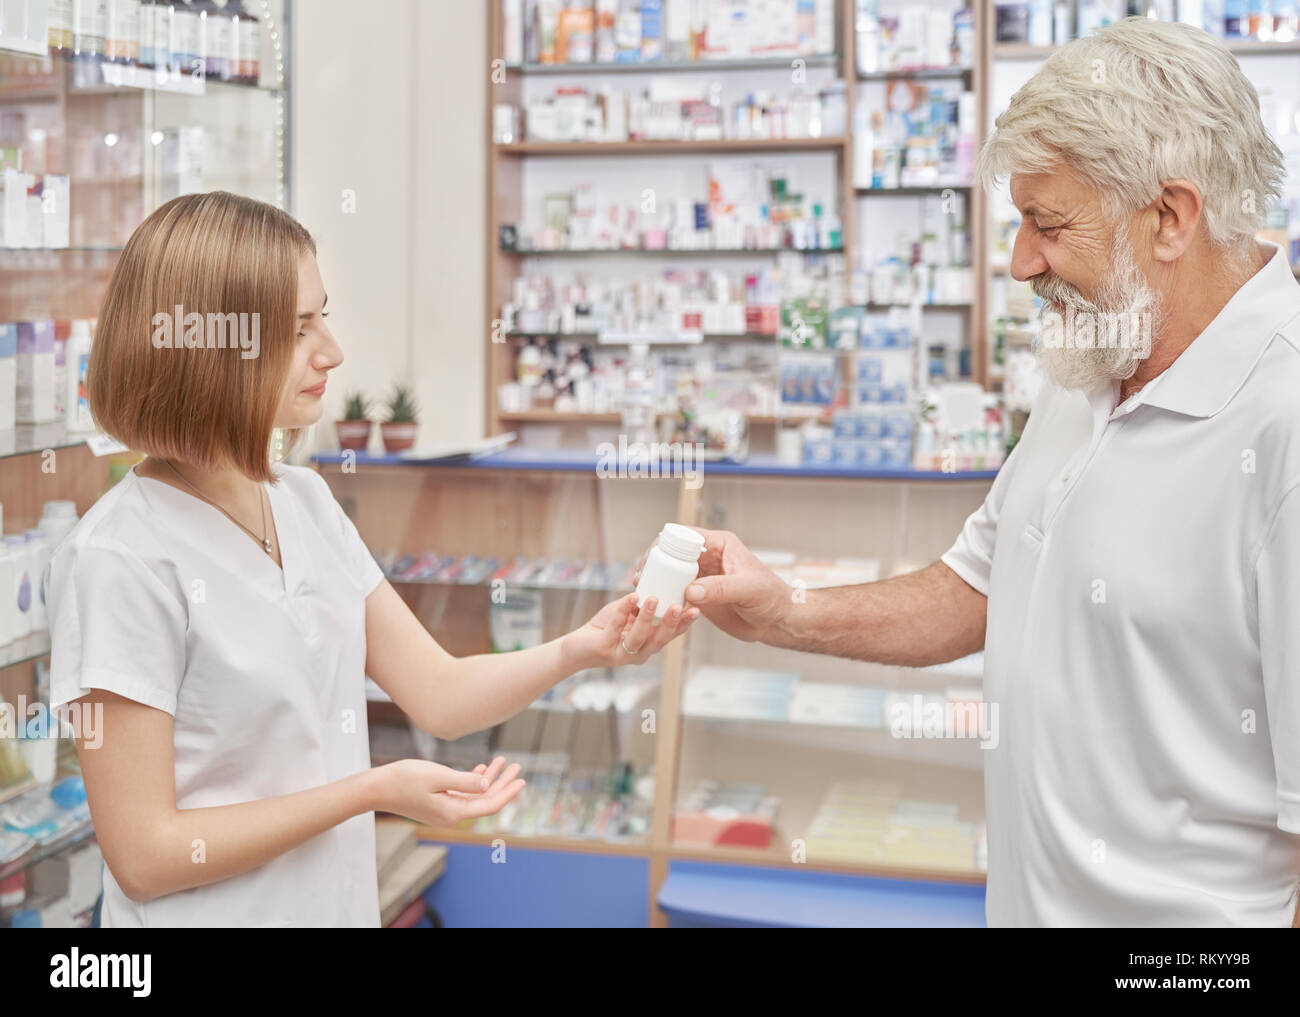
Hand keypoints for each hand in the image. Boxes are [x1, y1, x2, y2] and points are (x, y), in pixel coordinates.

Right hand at [374, 756, 524, 826]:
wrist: (377, 788)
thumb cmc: (405, 779)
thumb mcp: (438, 776)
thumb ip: (465, 782)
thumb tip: (488, 785)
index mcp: (454, 813)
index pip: (489, 805)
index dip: (508, 792)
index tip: (522, 780)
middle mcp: (451, 816)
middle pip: (485, 801)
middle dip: (502, 783)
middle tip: (517, 766)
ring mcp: (444, 811)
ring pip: (475, 796)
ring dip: (490, 780)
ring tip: (504, 763)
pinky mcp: (437, 804)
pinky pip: (463, 795)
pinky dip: (474, 782)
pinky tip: (482, 769)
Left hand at [561, 591, 698, 669]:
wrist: (576, 647)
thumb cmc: (605, 628)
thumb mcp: (627, 614)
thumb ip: (641, 605)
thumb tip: (655, 585)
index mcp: (649, 644)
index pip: (671, 635)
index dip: (684, 624)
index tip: (696, 609)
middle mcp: (640, 652)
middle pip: (660, 639)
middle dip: (671, 622)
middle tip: (680, 606)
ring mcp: (622, 653)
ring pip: (639, 637)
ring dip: (647, 617)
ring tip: (654, 599)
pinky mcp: (604, 649)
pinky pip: (616, 628)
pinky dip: (623, 611)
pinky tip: (631, 598)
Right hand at [632, 527, 790, 642]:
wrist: (777, 621)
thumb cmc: (771, 598)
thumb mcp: (748, 590)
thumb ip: (721, 588)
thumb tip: (691, 590)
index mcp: (719, 544)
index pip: (685, 535)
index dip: (665, 543)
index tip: (652, 559)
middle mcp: (708, 556)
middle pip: (672, 552)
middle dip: (654, 562)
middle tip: (641, 577)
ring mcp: (702, 576)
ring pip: (671, 572)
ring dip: (656, 579)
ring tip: (641, 591)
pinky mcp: (699, 594)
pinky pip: (676, 592)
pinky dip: (664, 596)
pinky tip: (654, 605)